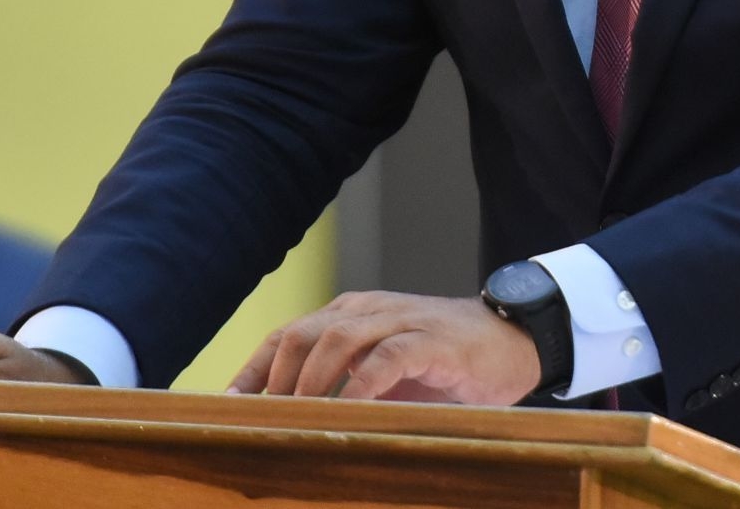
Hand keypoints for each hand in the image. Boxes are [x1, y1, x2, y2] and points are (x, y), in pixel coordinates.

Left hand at [229, 291, 540, 404]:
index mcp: (350, 316)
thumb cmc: (443, 363)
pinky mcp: (431, 340)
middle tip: (260, 418)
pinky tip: (349, 408)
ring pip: (339, 337)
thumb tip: (297, 428)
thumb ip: (347, 387)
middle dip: (274, 375)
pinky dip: (362, 382)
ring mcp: (399, 321)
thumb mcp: (386, 374)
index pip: (286, 336)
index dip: (253, 369)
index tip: (226, 405)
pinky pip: (387, 356)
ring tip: (296, 415)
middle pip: (303, 333)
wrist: (512, 340)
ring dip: (311, 378)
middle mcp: (368, 311)